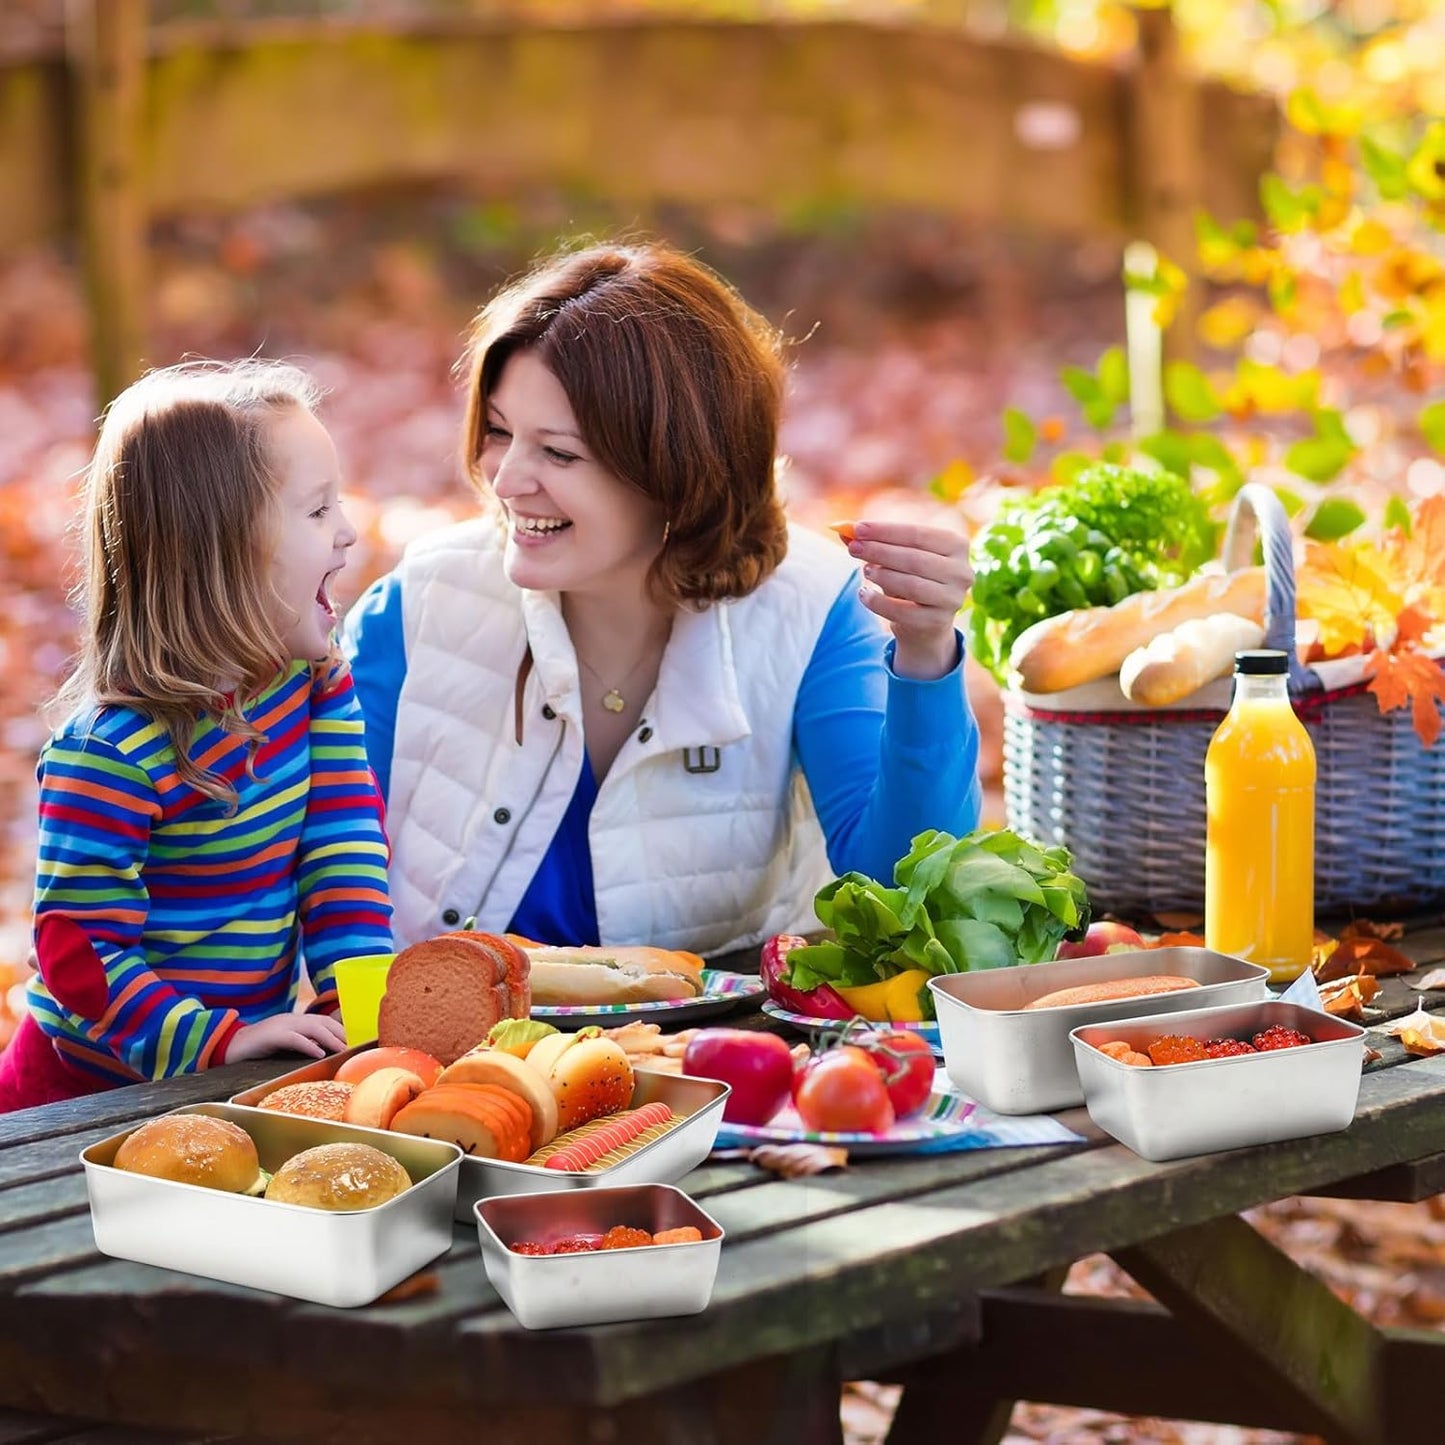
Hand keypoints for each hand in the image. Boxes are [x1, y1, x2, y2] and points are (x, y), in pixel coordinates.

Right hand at [225, 1011, 347, 1063]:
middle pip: (322, 1022)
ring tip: (342, 1050)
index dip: (339, 1030)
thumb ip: (302, 1044)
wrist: (230, 1045)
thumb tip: (322, 1051)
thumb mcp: (284, 1044)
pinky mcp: (271, 1036)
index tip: (352, 1043)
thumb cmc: (258, 1048)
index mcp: (295, 1020)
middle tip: (352, 1048)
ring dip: (330, 1039)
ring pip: (313, 1028)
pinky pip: (294, 1038)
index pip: (323, 1021)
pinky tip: (319, 1054)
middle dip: (339, 1033)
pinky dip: (309, 1045)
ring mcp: (281, 1025)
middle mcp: (291, 1019)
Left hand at [847, 520, 972, 679]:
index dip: (886, 531)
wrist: (924, 621)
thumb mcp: (895, 557)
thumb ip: (873, 541)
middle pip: (915, 559)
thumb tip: (842, 529)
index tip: (857, 528)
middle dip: (880, 551)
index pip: (918, 533)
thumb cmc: (910, 577)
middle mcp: (961, 571)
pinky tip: (864, 594)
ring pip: (912, 585)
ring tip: (865, 570)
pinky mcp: (937, 622)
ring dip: (883, 576)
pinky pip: (903, 612)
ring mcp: (952, 599)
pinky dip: (879, 602)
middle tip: (853, 548)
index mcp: (957, 545)